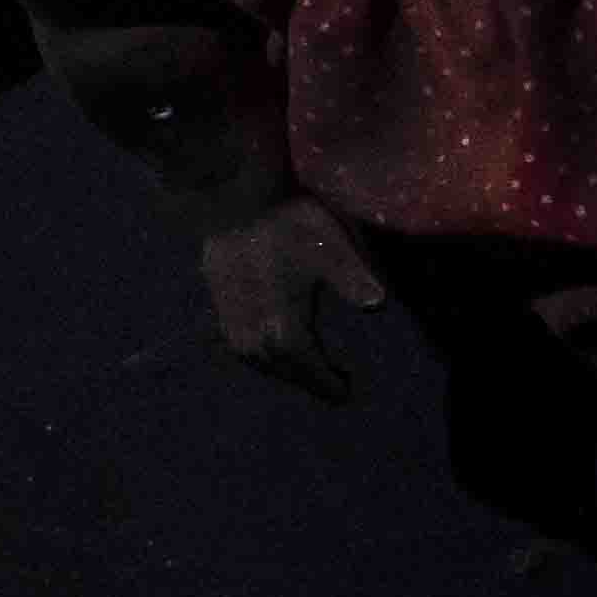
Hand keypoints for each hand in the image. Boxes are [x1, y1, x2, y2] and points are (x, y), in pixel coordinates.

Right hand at [196, 199, 386, 398]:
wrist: (230, 203)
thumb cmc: (286, 226)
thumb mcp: (333, 250)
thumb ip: (354, 281)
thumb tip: (377, 306)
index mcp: (284, 330)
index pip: (311, 371)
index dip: (331, 384)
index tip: (348, 393)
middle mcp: (255, 339)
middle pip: (285, 372)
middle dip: (309, 381)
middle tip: (332, 384)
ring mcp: (232, 328)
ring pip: (262, 363)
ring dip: (285, 369)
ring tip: (305, 367)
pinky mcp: (220, 313)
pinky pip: (244, 349)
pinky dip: (263, 355)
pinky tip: (273, 344)